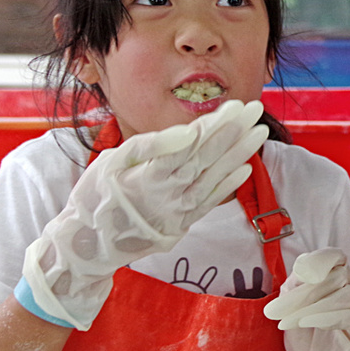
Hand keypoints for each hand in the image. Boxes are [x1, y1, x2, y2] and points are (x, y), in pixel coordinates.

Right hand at [18, 99, 267, 329]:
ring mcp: (181, 211)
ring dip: (240, 153)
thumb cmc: (96, 197)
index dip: (216, 124)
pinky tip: (246, 168)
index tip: (235, 106)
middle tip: (255, 109)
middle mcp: (173, 193)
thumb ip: (151, 146)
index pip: (194, 144)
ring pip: (216, 177)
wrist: (89, 244)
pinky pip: (211, 201)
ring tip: (259, 132)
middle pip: (210, 157)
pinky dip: (228, 184)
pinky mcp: (183, 223)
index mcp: (153, 175)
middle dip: (235, 131)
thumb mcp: (112, 162)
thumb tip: (187, 132)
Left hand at [264, 248, 349, 350]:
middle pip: (337, 278)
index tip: (302, 273)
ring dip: (313, 309)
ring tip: (288, 322)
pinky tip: (309, 323)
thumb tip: (302, 270)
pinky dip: (329, 318)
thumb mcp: (292, 299)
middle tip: (274, 312)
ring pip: (346, 295)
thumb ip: (297, 281)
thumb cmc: (304, 322)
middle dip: (304, 294)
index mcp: (334, 269)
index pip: (335, 256)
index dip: (321, 261)